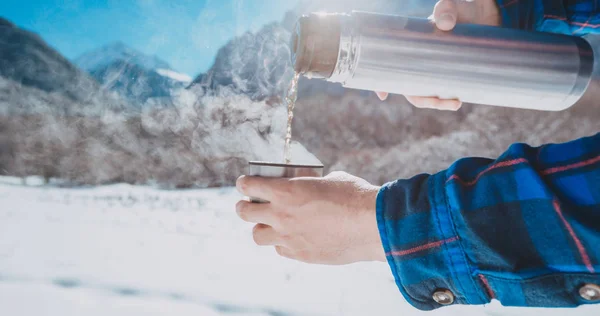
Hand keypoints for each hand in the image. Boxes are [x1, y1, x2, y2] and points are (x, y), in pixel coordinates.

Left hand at [235, 171, 385, 264]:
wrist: (372, 225)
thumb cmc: (354, 197)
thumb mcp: (329, 180)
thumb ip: (309, 183)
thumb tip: (305, 184)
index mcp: (285, 191)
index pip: (249, 186)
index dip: (244, 183)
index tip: (244, 183)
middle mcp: (281, 215)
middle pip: (245, 212)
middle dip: (243, 207)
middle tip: (247, 205)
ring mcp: (289, 237)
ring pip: (257, 236)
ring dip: (261, 228)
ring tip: (269, 224)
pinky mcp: (301, 254)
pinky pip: (280, 249)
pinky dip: (282, 243)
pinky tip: (293, 237)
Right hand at [376, 0, 501, 109]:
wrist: (486, 13)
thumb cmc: (460, 8)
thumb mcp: (450, 6)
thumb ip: (446, 9)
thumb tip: (445, 25)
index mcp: (410, 48)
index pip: (390, 69)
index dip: (382, 84)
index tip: (382, 96)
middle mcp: (420, 62)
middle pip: (412, 89)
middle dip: (423, 101)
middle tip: (438, 101)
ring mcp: (437, 69)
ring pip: (429, 93)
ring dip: (438, 103)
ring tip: (457, 103)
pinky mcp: (453, 73)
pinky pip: (445, 91)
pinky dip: (449, 100)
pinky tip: (460, 101)